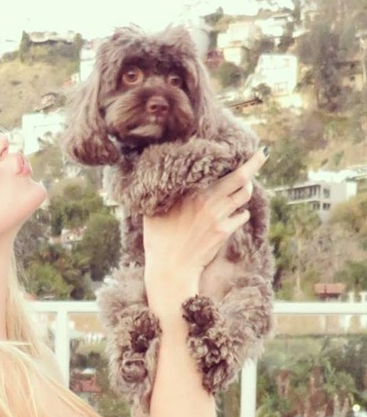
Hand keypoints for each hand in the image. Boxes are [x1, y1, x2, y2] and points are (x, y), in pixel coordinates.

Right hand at [143, 148, 267, 302]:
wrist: (171, 268)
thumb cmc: (158, 240)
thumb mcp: (153, 213)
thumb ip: (161, 195)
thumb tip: (158, 181)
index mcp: (191, 193)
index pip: (216, 168)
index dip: (232, 158)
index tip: (243, 149)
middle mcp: (208, 201)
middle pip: (241, 177)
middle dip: (255, 163)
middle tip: (262, 154)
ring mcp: (219, 217)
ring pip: (244, 195)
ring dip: (245, 189)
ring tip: (243, 186)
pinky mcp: (224, 232)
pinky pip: (241, 216)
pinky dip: (240, 213)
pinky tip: (234, 214)